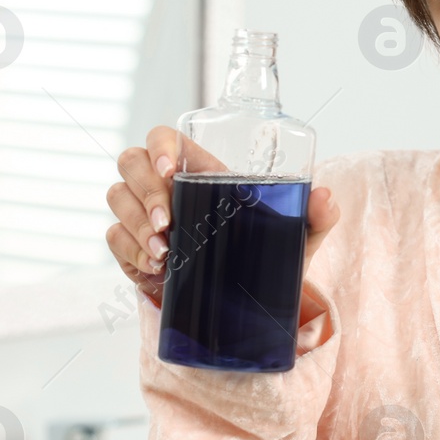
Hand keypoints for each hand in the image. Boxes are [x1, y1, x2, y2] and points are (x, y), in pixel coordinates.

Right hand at [106, 125, 340, 306]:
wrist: (245, 301)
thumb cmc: (266, 253)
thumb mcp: (295, 237)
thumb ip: (314, 216)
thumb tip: (324, 197)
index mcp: (199, 170)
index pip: (163, 139)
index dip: (159, 146)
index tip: (170, 170)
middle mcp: (165, 187)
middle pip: (130, 163)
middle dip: (145, 191)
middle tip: (168, 224)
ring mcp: (144, 216)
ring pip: (117, 198)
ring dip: (135, 223)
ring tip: (164, 251)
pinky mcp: (132, 247)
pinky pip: (114, 237)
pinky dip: (129, 250)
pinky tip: (155, 266)